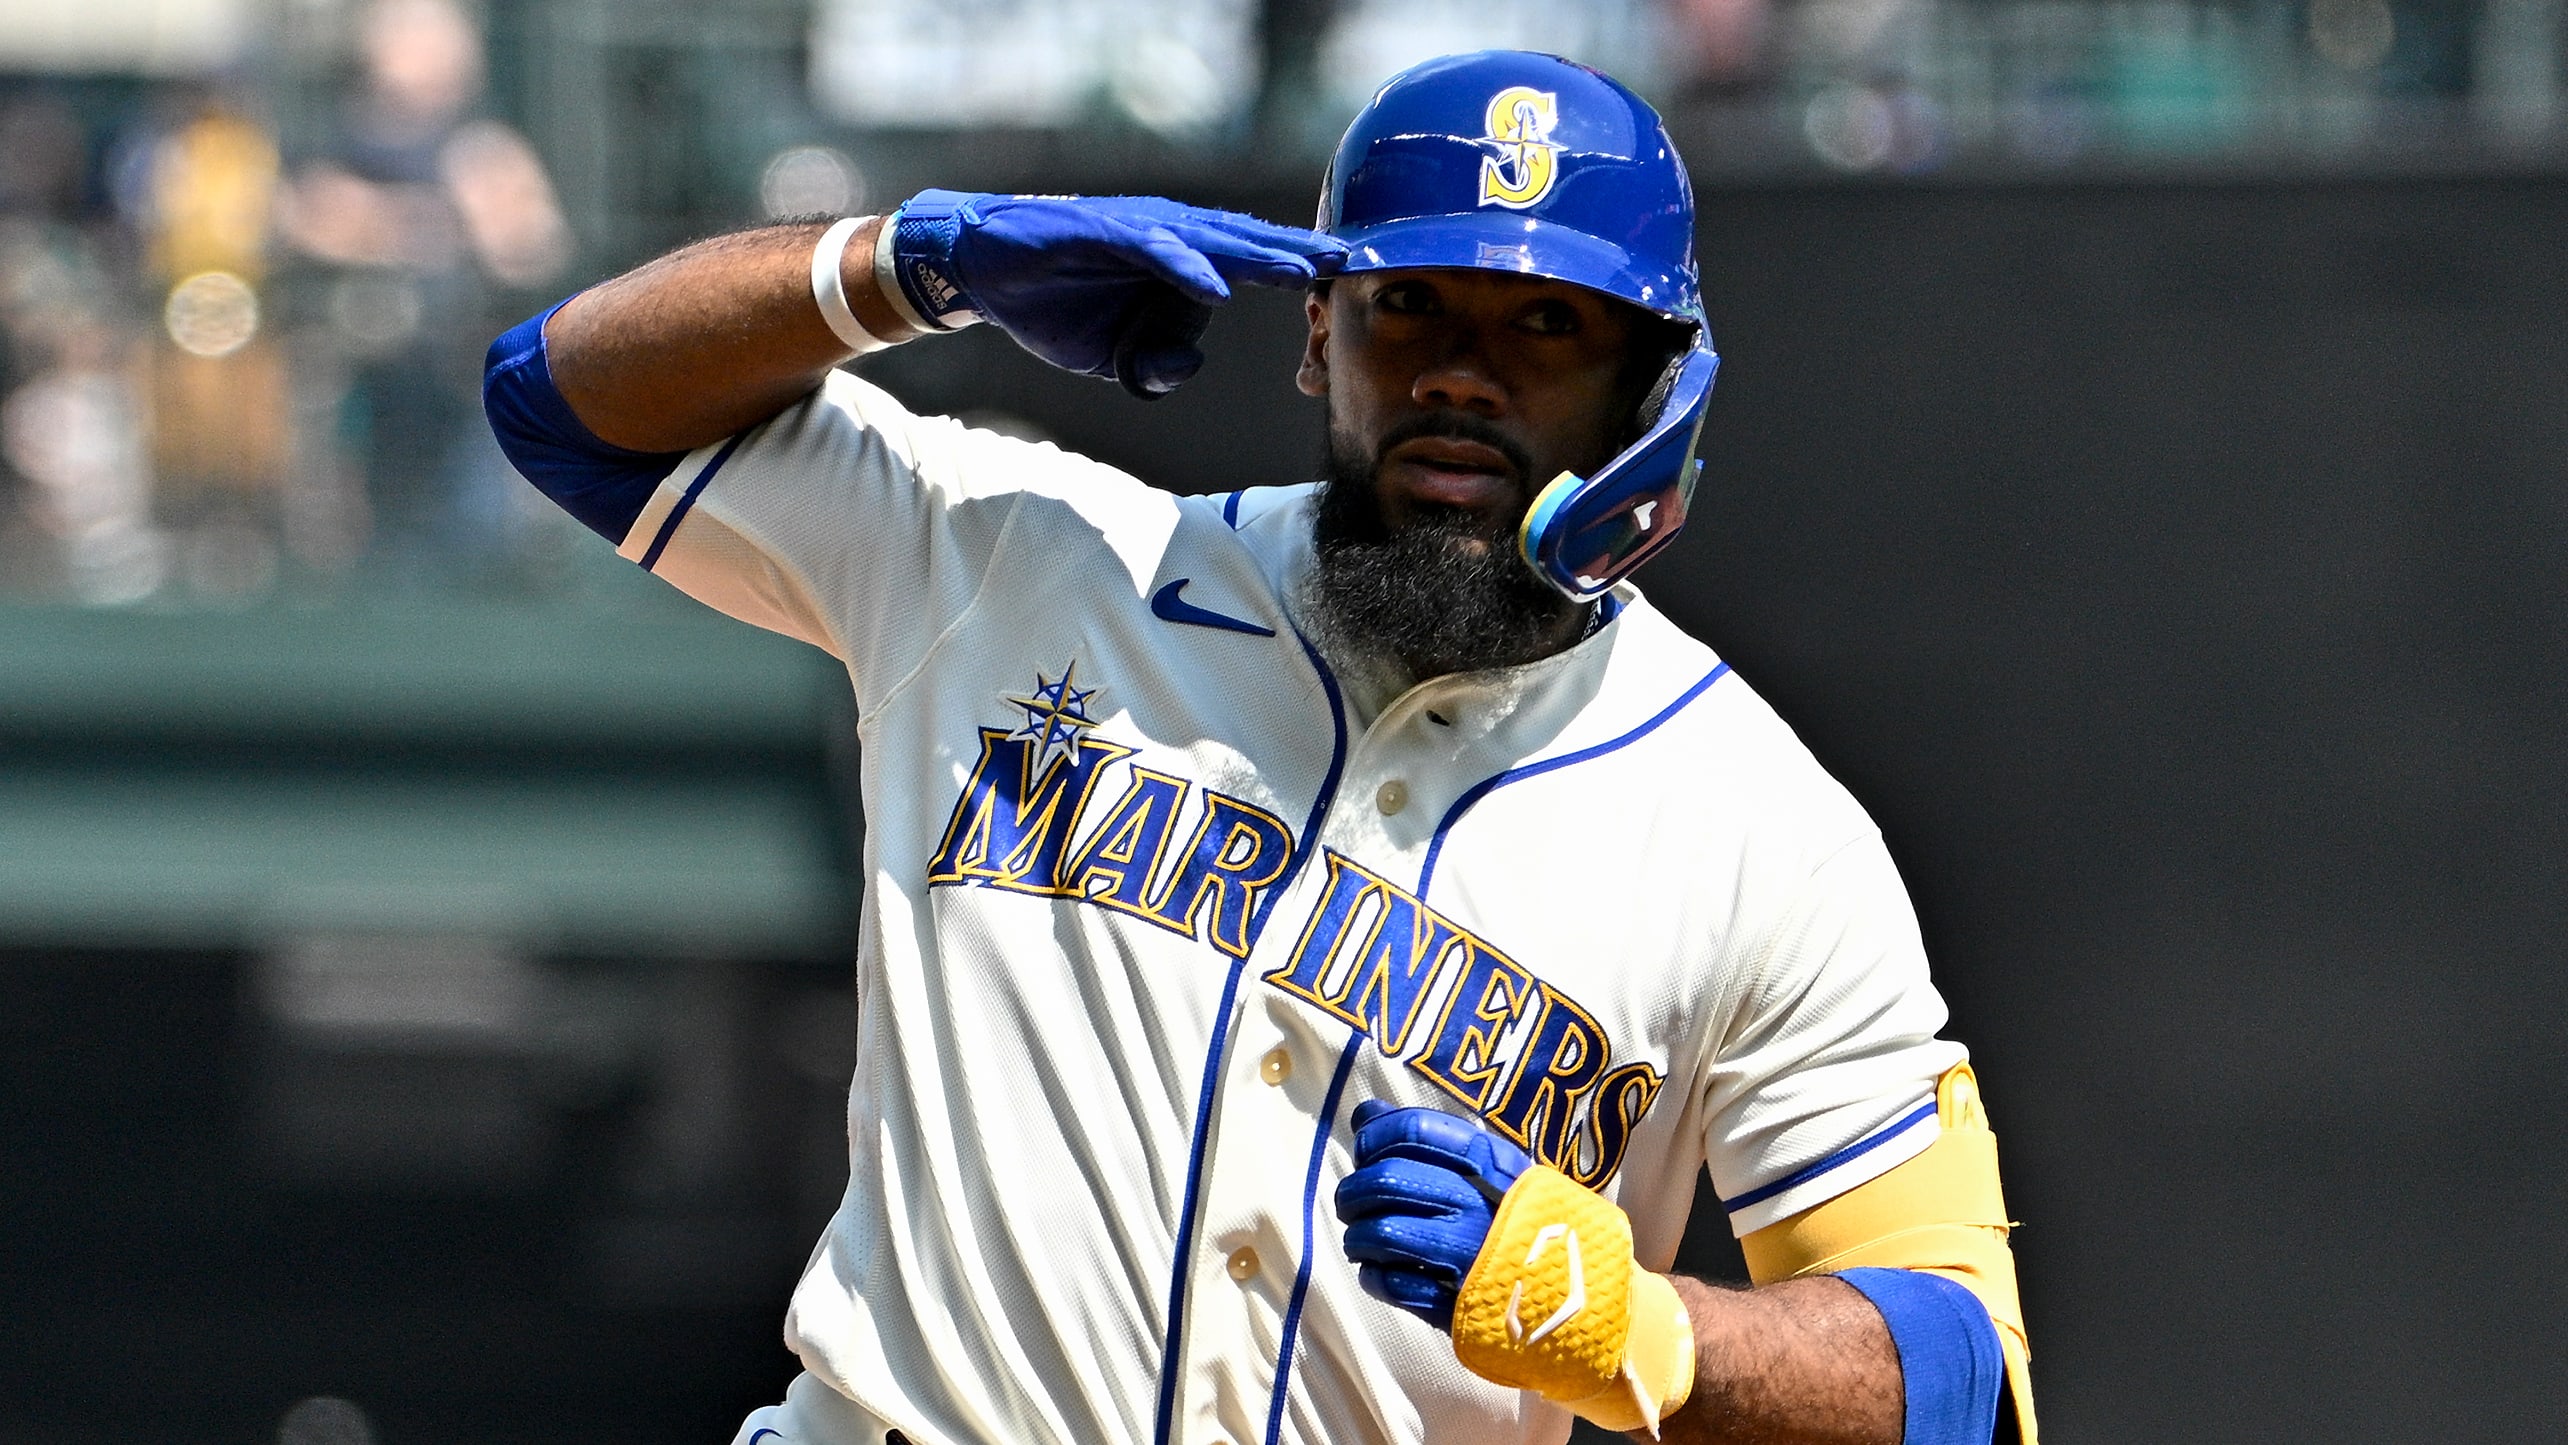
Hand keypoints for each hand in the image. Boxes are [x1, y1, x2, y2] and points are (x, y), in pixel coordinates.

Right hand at [884, 190, 1345, 398]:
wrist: (985, 275)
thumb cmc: (1057, 308)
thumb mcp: (1114, 357)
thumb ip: (1156, 364)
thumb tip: (1188, 364)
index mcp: (1181, 264)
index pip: (1253, 264)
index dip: (1299, 272)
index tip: (1350, 285)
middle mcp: (1168, 238)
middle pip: (1247, 245)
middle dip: (1301, 255)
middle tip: (1354, 262)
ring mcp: (1136, 231)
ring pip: (1209, 240)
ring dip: (1258, 255)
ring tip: (1303, 270)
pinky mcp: (1100, 231)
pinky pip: (1150, 248)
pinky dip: (1183, 266)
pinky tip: (1215, 284)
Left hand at [1334, 1099, 1532, 1327]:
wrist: (1579, 1293)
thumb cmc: (1521, 1220)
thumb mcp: (1490, 1167)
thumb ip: (1427, 1138)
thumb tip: (1366, 1111)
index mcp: (1488, 1162)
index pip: (1412, 1130)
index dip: (1374, 1138)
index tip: (1366, 1153)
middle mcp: (1476, 1203)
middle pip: (1386, 1179)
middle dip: (1353, 1191)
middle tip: (1351, 1204)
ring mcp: (1466, 1254)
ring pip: (1381, 1233)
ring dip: (1358, 1236)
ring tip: (1363, 1241)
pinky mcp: (1455, 1303)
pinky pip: (1391, 1283)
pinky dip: (1374, 1277)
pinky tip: (1381, 1272)